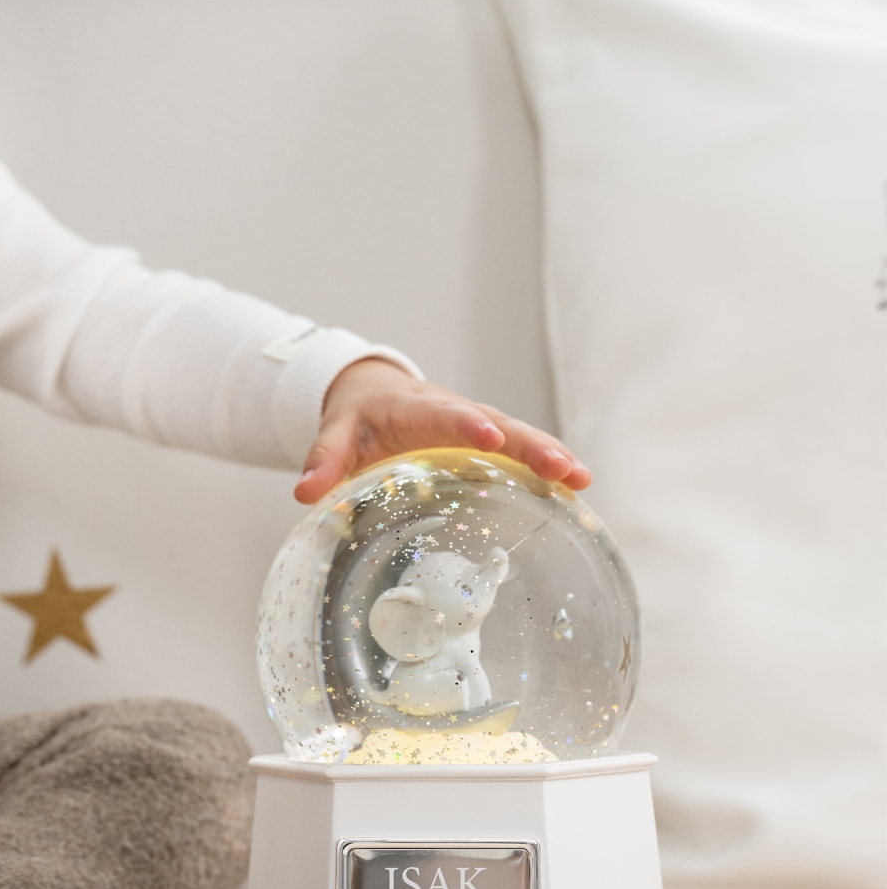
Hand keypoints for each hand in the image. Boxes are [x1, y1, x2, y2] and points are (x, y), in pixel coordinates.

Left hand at [294, 359, 591, 503]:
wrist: (373, 393)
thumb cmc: (357, 416)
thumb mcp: (336, 434)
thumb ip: (325, 461)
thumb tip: (306, 494)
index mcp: (417, 409)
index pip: (445, 416)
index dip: (467, 425)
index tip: (490, 437)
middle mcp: (455, 414)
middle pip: (499, 425)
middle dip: (531, 445)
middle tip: (563, 467)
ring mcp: (476, 428)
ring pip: (518, 438)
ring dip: (550, 456)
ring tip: (582, 479)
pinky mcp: (486, 444)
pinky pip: (519, 455)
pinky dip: (546, 469)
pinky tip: (575, 492)